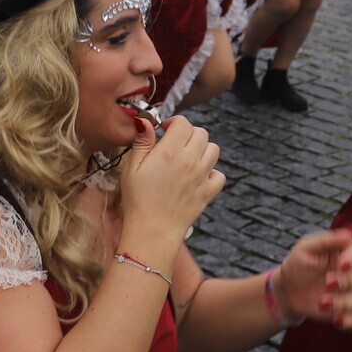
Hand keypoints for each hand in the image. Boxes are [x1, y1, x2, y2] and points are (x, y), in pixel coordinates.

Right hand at [117, 113, 223, 252]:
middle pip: (201, 133)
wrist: (152, 230)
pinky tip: (198, 176)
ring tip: (188, 158)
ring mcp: (202, 176)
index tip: (165, 130)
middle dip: (188, 134)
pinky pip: (220, 175)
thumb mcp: (132, 167)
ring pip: (214, 150)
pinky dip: (212, 173)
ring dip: (202, 149)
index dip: (174, 122)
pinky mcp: (208, 192)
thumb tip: (145, 121)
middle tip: (175, 144)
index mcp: (170, 151)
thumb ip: (142, 142)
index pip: (183, 123)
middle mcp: (190, 160)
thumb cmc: (138, 199)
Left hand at [275, 230, 351, 330]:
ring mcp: (348, 293)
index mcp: (343, 254)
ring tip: (321, 304)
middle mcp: (349, 274)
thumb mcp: (305, 248)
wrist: (286, 290)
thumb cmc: (297, 264)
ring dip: (343, 302)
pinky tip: (335, 321)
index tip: (341, 264)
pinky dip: (348, 321)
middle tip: (327, 283)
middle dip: (345, 281)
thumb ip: (325, 240)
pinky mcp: (343, 311)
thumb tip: (349, 233)